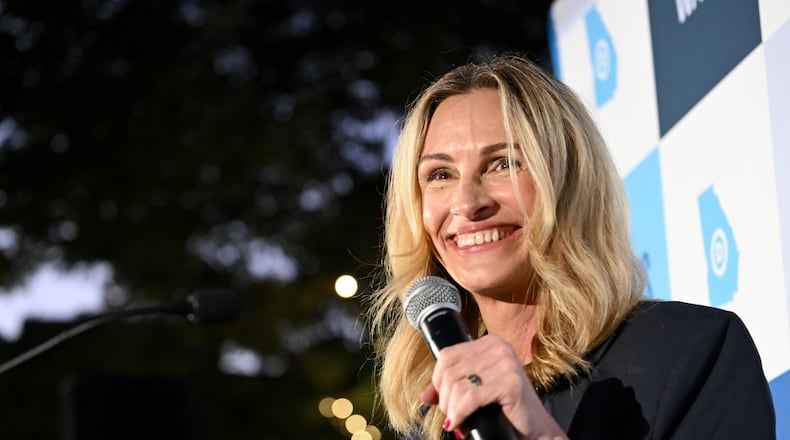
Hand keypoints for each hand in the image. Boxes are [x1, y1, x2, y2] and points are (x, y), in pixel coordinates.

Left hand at [419, 335, 567, 439]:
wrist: (535, 430)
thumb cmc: (504, 410)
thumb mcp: (475, 392)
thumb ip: (449, 389)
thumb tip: (423, 395)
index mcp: (489, 343)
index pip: (447, 355)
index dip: (438, 381)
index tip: (444, 400)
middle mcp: (499, 347)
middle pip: (449, 371)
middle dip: (444, 399)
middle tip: (453, 415)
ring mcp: (506, 362)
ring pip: (457, 386)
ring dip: (452, 409)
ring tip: (459, 421)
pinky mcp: (510, 382)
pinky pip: (471, 398)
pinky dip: (460, 413)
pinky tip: (460, 423)